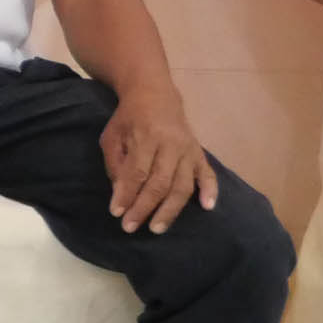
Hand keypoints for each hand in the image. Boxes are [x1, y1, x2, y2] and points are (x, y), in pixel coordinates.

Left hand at [101, 88, 218, 234]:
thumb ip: (115, 164)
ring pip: (182, 184)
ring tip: (157, 228)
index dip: (127, 195)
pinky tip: (207, 207)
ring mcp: (189, 149)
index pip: (137, 172)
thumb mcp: (112, 136)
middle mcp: (171, 144)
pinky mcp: (200, 153)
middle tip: (130, 227)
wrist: (154, 95)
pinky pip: (208, 174)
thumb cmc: (128, 119)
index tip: (117, 213)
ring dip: (170, 209)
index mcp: (146, 137)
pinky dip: (210, 190)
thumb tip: (121, 196)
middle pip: (160, 182)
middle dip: (144, 207)